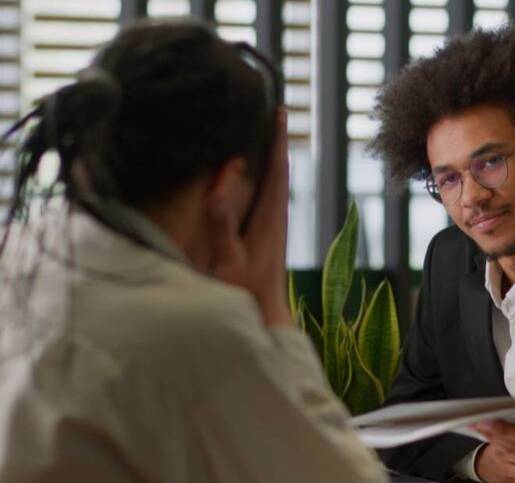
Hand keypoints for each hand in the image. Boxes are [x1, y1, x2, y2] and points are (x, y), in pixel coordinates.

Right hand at [208, 108, 291, 326]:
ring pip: (274, 184)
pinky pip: (265, 198)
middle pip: (279, 171)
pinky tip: (252, 178)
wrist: (265, 322)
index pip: (277, 170)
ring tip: (263, 135)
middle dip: (275, 142)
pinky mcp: (266, 238)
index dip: (277, 140)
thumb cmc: (246, 295)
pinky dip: (262, 179)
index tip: (279, 111)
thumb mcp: (229, 260)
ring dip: (270, 159)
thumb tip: (219, 189)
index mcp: (271, 219)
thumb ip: (223, 226)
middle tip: (272, 113)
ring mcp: (273, 229)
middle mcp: (276, 220)